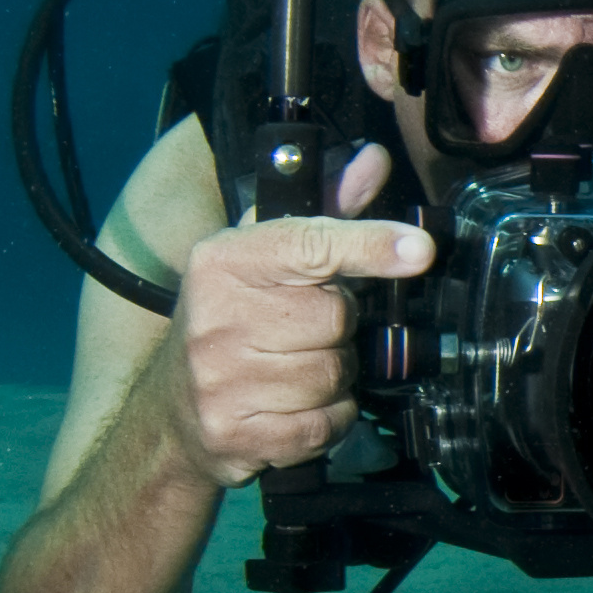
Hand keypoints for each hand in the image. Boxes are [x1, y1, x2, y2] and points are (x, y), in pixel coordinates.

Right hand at [157, 144, 432, 488]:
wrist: (171, 413)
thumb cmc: (233, 323)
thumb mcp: (265, 260)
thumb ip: (326, 211)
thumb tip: (375, 160)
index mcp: (221, 261)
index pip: (309, 246)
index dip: (370, 246)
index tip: (420, 250)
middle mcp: (214, 318)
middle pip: (336, 318)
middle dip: (340, 327)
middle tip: (306, 330)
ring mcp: (220, 380)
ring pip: (335, 374)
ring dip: (336, 375)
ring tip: (298, 367)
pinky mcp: (234, 433)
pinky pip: (325, 423)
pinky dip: (328, 418)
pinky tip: (297, 406)